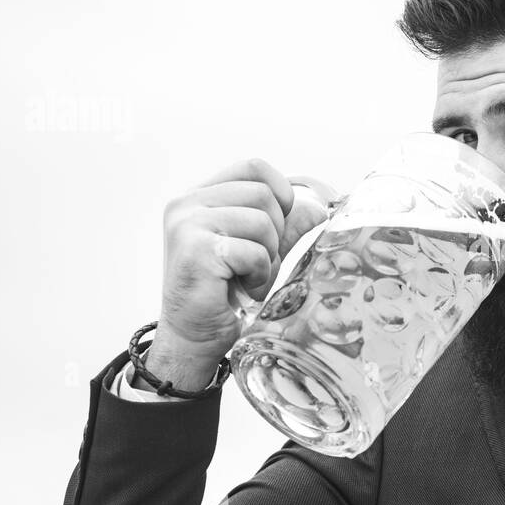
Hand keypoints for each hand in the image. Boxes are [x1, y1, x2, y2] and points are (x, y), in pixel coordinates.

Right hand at [146, 158, 334, 390]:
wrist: (194, 337)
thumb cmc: (224, 293)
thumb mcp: (260, 249)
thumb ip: (285, 225)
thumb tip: (318, 208)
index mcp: (199, 196)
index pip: (253, 167)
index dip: (280, 191)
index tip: (281, 222)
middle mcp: (187, 204)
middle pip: (263, 193)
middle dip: (276, 232)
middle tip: (257, 262)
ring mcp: (187, 225)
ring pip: (262, 222)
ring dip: (267, 257)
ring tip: (249, 277)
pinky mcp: (195, 250)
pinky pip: (254, 251)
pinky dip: (259, 275)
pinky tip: (243, 289)